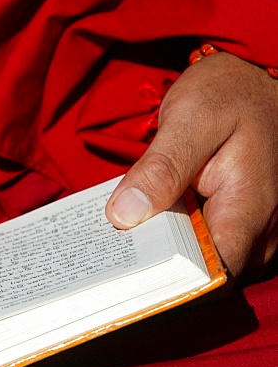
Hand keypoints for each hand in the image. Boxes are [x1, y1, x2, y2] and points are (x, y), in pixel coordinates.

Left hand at [106, 50, 277, 279]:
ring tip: (115, 244)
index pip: (213, 277)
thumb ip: (161, 168)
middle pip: (206, 276)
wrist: (253, 78)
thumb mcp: (189, 118)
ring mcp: (254, 229)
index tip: (123, 283)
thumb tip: (124, 216)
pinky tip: (139, 225)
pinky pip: (206, 244)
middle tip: (106, 261)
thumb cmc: (226, 94)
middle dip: (157, 273)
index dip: (169, 288)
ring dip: (164, 255)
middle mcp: (260, 231)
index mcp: (250, 209)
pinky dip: (173, 238)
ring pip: (205, 263)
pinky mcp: (239, 221)